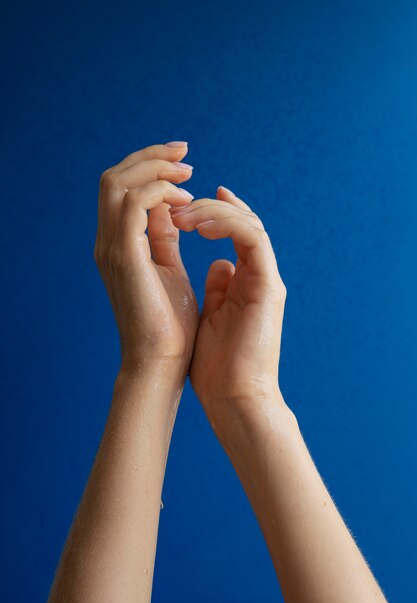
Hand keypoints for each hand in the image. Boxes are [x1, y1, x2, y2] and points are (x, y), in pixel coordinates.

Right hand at [94, 142, 198, 371]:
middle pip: (114, 177)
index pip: (122, 190)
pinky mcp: (125, 257)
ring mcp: (111, 249)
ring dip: (155, 169)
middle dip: (151, 158)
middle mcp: (107, 242)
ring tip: (188, 175)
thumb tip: (171, 209)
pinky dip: (160, 192)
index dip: (150, 169)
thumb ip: (163, 237)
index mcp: (117, 245)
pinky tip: (186, 202)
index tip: (184, 167)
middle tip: (185, 155)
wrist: (161, 362)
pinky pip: (135, 204)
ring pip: (119, 183)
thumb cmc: (169, 325)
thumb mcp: (168, 269)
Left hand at [170, 186, 288, 418]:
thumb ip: (217, 289)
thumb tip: (218, 263)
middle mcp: (260, 277)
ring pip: (250, 224)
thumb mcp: (210, 315)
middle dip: (209, 207)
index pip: (236, 234)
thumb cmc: (217, 366)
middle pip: (244, 222)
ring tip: (183, 214)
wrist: (233, 398)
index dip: (214, 213)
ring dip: (214, 212)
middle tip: (177, 206)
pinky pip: (253, 239)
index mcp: (247, 283)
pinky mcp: (269, 287)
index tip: (184, 203)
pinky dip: (227, 225)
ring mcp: (267, 280)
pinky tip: (199, 226)